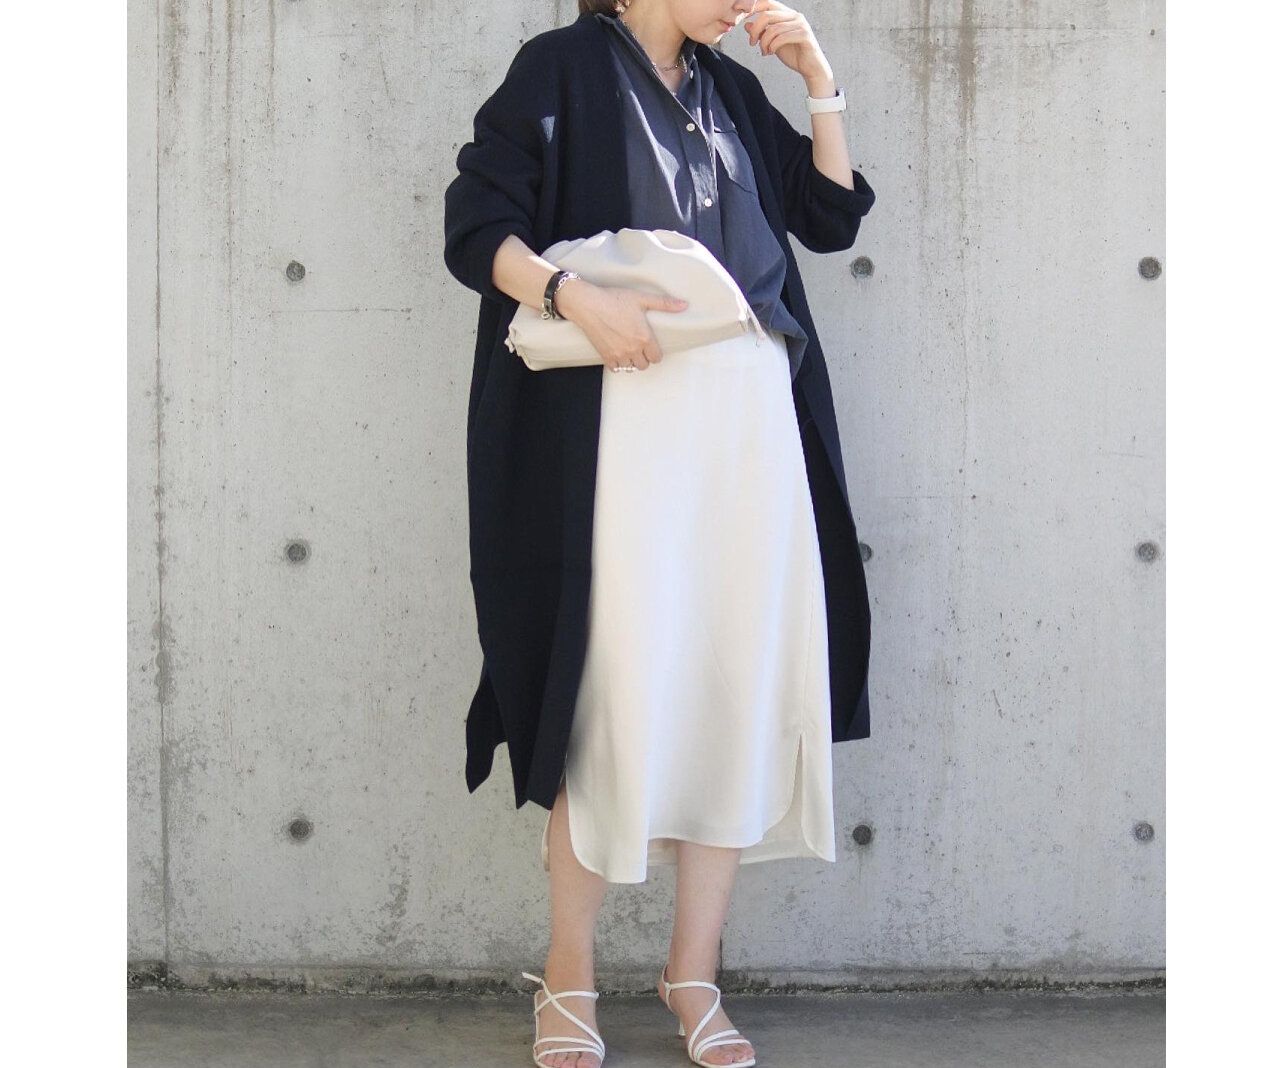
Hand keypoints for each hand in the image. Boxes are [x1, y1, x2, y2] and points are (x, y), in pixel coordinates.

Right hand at [553, 280, 687, 371]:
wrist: (588, 304)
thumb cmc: (614, 299)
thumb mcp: (641, 298)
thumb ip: (664, 304)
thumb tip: (684, 305)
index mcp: (644, 337)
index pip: (657, 357)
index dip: (655, 353)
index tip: (651, 346)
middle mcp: (633, 349)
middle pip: (644, 365)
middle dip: (644, 358)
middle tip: (639, 348)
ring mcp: (619, 354)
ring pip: (630, 368)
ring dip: (631, 361)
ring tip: (628, 350)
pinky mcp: (605, 356)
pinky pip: (615, 369)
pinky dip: (617, 364)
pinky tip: (616, 353)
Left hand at [741, 1, 831, 82]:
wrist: (810, 68)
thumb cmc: (793, 54)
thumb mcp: (772, 43)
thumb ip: (762, 33)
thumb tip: (746, 24)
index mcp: (786, 14)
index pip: (767, 3)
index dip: (752, 5)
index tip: (737, 10)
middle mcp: (794, 15)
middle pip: (766, 14)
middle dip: (755, 30)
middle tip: (752, 43)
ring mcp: (800, 24)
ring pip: (773, 28)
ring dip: (764, 42)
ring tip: (764, 52)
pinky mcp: (804, 34)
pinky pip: (781, 37)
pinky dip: (772, 46)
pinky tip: (771, 53)